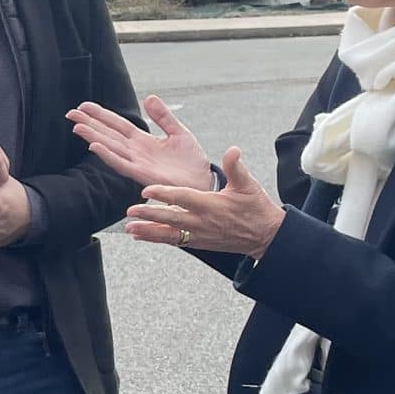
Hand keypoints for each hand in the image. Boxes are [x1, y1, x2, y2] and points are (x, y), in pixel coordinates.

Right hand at [70, 96, 213, 191]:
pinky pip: (121, 164)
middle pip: (108, 135)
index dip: (101, 115)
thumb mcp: (179, 133)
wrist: (203, 183)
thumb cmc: (191, 162)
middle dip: (90, 124)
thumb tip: (149, 97)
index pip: (117, 125)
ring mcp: (137, 163)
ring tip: (77, 127)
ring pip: (110, 148)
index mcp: (143, 141)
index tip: (84, 106)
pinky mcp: (143, 174)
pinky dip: (108, 155)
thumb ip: (163, 117)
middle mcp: (136, 152)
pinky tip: (95, 147)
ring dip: (93, 138)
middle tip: (71, 114)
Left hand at [124, 146, 284, 259]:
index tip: (146, 190)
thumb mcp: (248, 185)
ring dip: (148, 232)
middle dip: (149, 215)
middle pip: (171, 219)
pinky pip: (174, 242)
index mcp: (212, 205)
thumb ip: (236, 167)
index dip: (164, 194)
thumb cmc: (256, 207)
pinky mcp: (198, 243)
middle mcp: (202, 222)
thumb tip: (232, 150)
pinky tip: (140, 236)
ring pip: (169, 235)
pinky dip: (157, 239)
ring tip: (129, 229)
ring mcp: (199, 235)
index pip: (184, 198)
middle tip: (130, 211)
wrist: (265, 236)